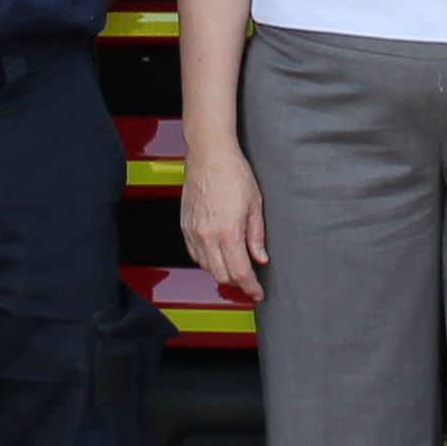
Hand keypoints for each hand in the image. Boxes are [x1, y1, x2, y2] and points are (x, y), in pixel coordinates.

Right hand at [183, 139, 269, 303]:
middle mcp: (207, 235)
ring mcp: (193, 231)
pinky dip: (207, 259)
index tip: (258, 292)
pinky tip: (218, 253)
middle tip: (250, 280)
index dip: (251, 286)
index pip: (240, 271)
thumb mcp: (255, 204)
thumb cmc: (234, 172)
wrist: (209, 153)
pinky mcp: (185, 225)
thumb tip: (261, 258)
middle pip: (222, 275)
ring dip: (222, 271)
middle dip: (238, 282)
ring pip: (206, 266)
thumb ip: (257, 235)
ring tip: (235, 265)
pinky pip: (194, 253)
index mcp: (228, 231)